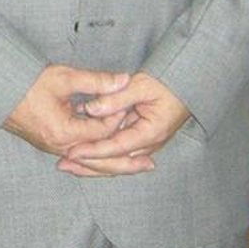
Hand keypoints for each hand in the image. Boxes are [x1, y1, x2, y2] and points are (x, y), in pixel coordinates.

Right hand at [4, 65, 135, 158]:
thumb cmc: (26, 84)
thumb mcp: (63, 78)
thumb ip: (96, 81)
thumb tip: (123, 80)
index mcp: (64, 132)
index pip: (103, 131)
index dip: (119, 119)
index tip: (130, 107)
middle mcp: (60, 147)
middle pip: (100, 160)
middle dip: (126, 163)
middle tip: (150, 163)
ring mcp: (54, 149)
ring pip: (90, 163)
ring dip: (114, 165)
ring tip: (136, 166)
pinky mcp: (52, 146)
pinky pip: (80, 158)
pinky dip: (97, 160)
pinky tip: (109, 158)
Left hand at [57, 71, 190, 176]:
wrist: (186, 83)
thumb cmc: (167, 82)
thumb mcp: (141, 85)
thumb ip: (116, 97)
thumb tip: (92, 109)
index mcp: (152, 132)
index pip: (117, 147)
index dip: (93, 151)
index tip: (72, 152)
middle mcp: (150, 144)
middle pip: (115, 161)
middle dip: (88, 165)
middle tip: (62, 165)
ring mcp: (146, 144)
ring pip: (116, 161)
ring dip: (91, 164)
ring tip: (66, 166)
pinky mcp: (140, 140)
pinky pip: (118, 153)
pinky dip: (100, 156)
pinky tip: (82, 157)